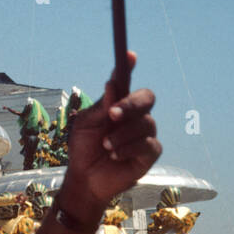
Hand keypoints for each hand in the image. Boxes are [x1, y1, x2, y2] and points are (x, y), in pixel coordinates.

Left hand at [60, 52, 159, 221]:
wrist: (85, 178)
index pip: (127, 81)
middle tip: (113, 114)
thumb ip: (102, 106)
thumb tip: (112, 82)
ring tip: (105, 146)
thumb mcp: (87, 124)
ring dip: (122, 134)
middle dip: (131, 104)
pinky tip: (114, 155)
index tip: (128, 56)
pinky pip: (148, 145)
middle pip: (146, 98)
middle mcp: (135, 116)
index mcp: (119, 104)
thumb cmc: (84, 148)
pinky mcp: (149, 154)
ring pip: (145, 124)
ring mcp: (144, 134)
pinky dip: (128, 148)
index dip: (129, 66)